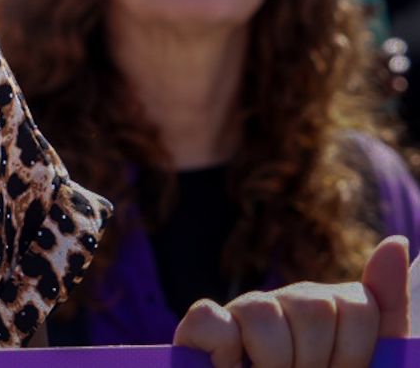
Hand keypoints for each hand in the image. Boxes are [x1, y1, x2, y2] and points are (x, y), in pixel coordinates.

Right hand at [174, 235, 410, 367]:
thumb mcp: (373, 367)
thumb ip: (386, 310)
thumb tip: (395, 239)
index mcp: (328, 310)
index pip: (356, 304)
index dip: (355, 354)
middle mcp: (284, 303)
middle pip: (313, 307)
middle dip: (315, 361)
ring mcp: (240, 313)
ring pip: (262, 313)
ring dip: (272, 364)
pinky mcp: (200, 329)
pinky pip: (210, 319)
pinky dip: (223, 350)